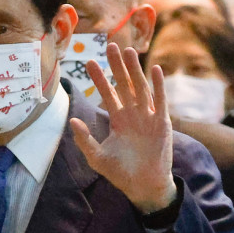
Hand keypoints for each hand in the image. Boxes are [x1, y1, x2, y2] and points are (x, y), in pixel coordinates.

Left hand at [70, 43, 176, 213]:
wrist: (144, 186)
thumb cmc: (121, 173)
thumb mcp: (97, 157)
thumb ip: (85, 139)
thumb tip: (72, 120)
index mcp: (118, 120)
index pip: (107, 94)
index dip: (99, 78)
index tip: (89, 62)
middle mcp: (133, 114)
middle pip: (124, 84)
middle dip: (117, 66)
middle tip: (110, 46)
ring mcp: (148, 117)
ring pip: (141, 87)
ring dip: (135, 70)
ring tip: (128, 52)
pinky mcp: (162, 123)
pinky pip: (160, 100)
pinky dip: (158, 85)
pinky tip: (155, 69)